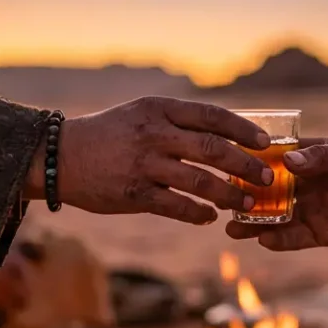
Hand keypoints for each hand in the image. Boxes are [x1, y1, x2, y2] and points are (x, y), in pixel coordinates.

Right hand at [28, 97, 272, 224]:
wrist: (60, 156)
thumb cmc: (110, 134)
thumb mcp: (142, 113)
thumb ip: (179, 121)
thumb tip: (227, 133)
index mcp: (160, 109)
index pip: (212, 116)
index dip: (244, 130)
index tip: (266, 143)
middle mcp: (155, 134)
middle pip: (213, 150)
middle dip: (246, 165)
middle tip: (267, 178)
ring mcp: (145, 165)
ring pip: (200, 182)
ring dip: (229, 195)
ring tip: (247, 204)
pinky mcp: (135, 194)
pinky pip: (177, 207)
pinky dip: (198, 214)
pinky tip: (209, 217)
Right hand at [224, 138, 327, 248]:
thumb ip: (324, 157)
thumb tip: (289, 161)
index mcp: (314, 156)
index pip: (276, 156)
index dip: (253, 160)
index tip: (229, 161)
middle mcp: (307, 183)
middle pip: (268, 189)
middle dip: (245, 195)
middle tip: (222, 199)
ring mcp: (313, 209)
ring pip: (275, 216)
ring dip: (254, 221)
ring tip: (232, 226)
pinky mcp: (323, 233)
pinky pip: (294, 238)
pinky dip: (278, 240)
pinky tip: (262, 241)